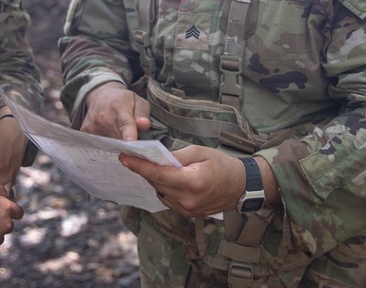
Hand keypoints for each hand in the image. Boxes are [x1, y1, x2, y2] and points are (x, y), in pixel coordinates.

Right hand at [81, 82, 150, 140]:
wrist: (100, 95)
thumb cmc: (122, 100)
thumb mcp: (137, 101)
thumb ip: (142, 114)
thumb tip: (144, 125)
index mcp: (120, 108)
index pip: (125, 124)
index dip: (129, 136)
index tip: (132, 144)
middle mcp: (104, 117)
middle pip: (119, 140)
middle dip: (127, 144)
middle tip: (130, 138)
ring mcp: (93, 125)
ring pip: (109, 145)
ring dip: (115, 144)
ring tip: (117, 132)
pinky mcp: (85, 131)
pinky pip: (98, 145)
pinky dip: (104, 144)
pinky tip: (107, 134)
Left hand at [119, 145, 247, 217]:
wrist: (241, 186)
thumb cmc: (222, 165)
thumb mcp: (200, 152)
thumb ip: (176, 156)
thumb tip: (156, 158)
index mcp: (192, 182)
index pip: (158, 175)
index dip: (139, 167)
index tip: (124, 158)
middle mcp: (188, 200)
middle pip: (157, 184)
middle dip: (145, 170)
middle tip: (136, 157)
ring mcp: (188, 210)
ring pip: (161, 192)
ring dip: (156, 180)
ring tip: (158, 167)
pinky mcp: (188, 214)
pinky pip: (168, 199)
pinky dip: (165, 188)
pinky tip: (170, 179)